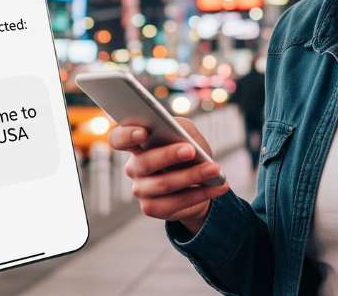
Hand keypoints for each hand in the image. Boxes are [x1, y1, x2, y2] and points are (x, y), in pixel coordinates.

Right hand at [107, 117, 230, 234]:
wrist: (199, 182)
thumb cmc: (189, 150)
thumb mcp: (187, 133)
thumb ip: (182, 130)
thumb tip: (183, 139)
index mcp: (136, 144)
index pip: (118, 139)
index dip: (127, 136)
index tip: (144, 133)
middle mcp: (134, 168)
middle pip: (145, 162)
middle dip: (169, 155)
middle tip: (191, 150)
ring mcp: (141, 190)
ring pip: (163, 184)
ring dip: (192, 176)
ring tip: (215, 169)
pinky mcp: (152, 208)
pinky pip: (176, 203)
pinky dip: (201, 193)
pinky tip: (218, 186)